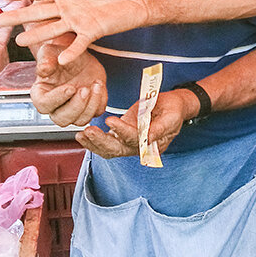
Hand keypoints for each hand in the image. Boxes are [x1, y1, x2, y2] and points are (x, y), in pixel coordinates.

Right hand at [0, 0, 148, 63]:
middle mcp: (67, 8)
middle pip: (38, 12)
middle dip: (19, 15)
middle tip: (0, 21)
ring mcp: (78, 22)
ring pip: (52, 29)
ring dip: (37, 35)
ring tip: (20, 41)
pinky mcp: (92, 31)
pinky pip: (78, 44)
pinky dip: (70, 52)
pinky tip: (60, 60)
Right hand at [30, 35, 106, 126]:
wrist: (78, 55)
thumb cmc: (60, 54)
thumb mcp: (50, 51)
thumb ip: (45, 59)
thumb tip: (43, 69)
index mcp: (41, 94)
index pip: (44, 105)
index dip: (57, 98)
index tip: (70, 88)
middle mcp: (55, 106)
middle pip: (62, 119)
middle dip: (76, 106)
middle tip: (85, 89)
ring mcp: (73, 109)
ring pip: (80, 120)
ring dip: (90, 105)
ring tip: (95, 84)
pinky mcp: (89, 107)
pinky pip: (96, 113)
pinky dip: (100, 101)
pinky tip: (99, 84)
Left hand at [75, 90, 193, 158]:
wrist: (174, 107)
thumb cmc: (174, 109)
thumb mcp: (172, 116)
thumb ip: (160, 128)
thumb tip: (147, 138)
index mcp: (154, 144)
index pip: (135, 140)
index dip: (123, 131)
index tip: (111, 120)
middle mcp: (140, 147)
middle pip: (117, 149)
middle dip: (101, 141)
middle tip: (88, 130)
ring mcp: (130, 143)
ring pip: (109, 149)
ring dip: (94, 144)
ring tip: (81, 135)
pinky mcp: (123, 136)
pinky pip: (107, 143)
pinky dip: (94, 141)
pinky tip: (83, 135)